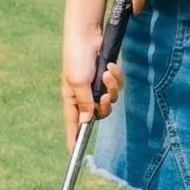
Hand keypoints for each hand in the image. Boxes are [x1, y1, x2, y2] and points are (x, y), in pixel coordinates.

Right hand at [60, 24, 123, 145]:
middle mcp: (85, 96)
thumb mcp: (77, 82)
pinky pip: (117, 86)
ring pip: (111, 100)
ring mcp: (96, 87)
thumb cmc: (76, 58)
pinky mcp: (107, 77)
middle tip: (104, 97)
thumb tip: (88, 121)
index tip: (73, 154)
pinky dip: (116, 77)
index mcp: (72, 99)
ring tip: (106, 73)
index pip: (73, 124)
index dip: (73, 139)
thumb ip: (84, 103)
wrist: (86, 34)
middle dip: (105, 106)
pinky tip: (111, 66)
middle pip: (99, 114)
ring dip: (112, 87)